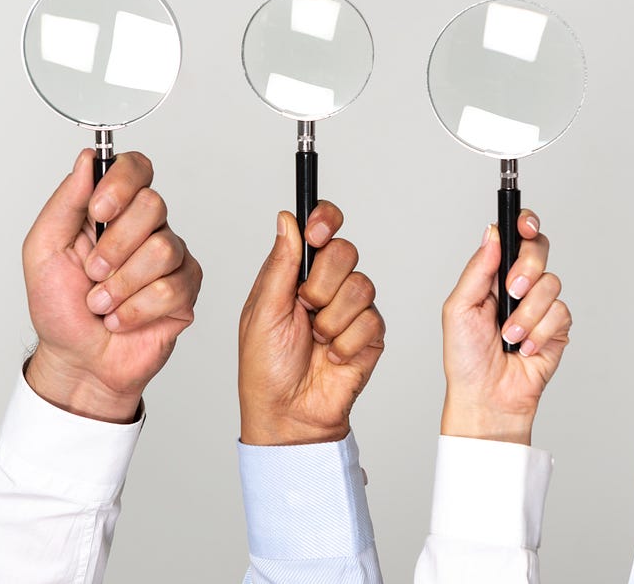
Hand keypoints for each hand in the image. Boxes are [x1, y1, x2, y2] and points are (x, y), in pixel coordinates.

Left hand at [22, 150, 202, 423]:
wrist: (78, 360)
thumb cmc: (59, 308)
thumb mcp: (43, 250)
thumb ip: (65, 201)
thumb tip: (86, 159)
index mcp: (113, 211)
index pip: (136, 168)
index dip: (122, 183)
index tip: (98, 212)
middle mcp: (147, 229)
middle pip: (154, 206)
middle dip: (115, 247)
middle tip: (93, 273)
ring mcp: (171, 259)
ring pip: (163, 250)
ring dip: (120, 286)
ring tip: (102, 304)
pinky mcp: (185, 291)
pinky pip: (171, 288)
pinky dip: (135, 310)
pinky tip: (121, 318)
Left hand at [238, 202, 384, 445]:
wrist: (289, 414)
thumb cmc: (266, 368)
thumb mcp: (263, 310)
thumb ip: (281, 263)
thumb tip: (287, 219)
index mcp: (296, 274)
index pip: (320, 229)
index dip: (325, 220)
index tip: (317, 230)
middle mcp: (326, 286)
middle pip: (345, 251)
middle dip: (323, 282)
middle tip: (306, 307)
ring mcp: (350, 309)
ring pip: (361, 285)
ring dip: (332, 319)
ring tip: (317, 340)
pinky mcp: (370, 333)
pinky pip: (370, 320)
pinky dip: (346, 342)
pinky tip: (332, 357)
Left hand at [440, 211, 571, 445]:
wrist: (486, 396)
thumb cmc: (466, 357)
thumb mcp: (459, 307)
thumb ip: (477, 269)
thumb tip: (492, 233)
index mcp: (493, 275)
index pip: (515, 237)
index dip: (525, 224)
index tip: (525, 225)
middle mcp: (518, 285)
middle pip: (539, 250)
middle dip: (527, 269)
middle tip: (511, 291)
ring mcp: (539, 305)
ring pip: (550, 284)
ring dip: (527, 314)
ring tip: (509, 336)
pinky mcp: (557, 327)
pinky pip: (560, 313)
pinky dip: (539, 333)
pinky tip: (524, 348)